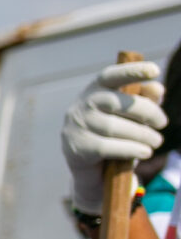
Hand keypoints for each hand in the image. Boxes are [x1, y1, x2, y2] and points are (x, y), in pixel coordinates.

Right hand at [61, 60, 165, 210]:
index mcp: (95, 90)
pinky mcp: (78, 148)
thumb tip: (157, 88)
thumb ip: (144, 100)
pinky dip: (131, 149)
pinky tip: (145, 152)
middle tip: (162, 123)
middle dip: (146, 111)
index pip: (111, 76)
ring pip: (113, 127)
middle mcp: (82, 105)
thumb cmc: (114, 134)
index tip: (155, 71)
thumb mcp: (130, 115)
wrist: (91, 168)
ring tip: (156, 142)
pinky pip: (108, 147)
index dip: (131, 71)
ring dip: (142, 135)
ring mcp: (77, 127)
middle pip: (116, 102)